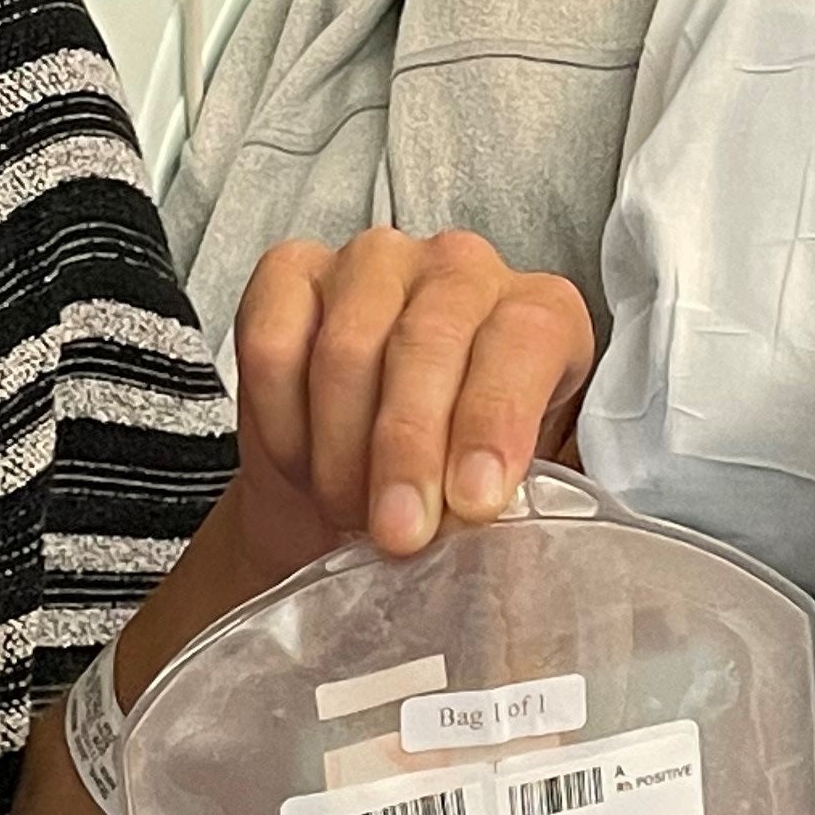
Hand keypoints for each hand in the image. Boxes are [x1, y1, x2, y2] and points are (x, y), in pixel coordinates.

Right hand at [230, 226, 595, 575]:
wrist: (365, 487)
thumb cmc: (453, 483)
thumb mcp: (511, 497)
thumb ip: (517, 505)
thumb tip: (503, 551)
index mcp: (541, 312)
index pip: (524, 339)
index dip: (494, 420)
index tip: (474, 501)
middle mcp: (461, 269)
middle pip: (427, 342)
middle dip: (408, 451)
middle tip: (398, 533)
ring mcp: (372, 263)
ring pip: (346, 349)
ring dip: (343, 452)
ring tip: (353, 513)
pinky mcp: (292, 273)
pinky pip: (273, 344)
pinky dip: (282, 422)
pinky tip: (305, 466)